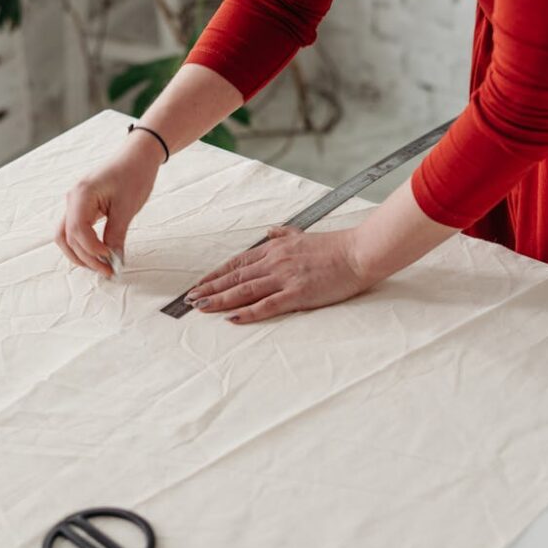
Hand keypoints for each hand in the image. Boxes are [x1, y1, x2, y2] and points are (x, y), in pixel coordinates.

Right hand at [55, 141, 160, 276]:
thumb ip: (116, 234)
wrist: (137, 155)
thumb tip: (114, 260)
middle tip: (108, 271)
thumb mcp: (127, 207)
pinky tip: (99, 254)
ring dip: (81, 254)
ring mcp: (75, 203)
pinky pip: (75, 230)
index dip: (92, 250)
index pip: (77, 231)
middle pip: (68, 237)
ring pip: (67, 236)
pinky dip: (84, 245)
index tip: (110, 261)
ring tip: (102, 266)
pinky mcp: (82, 207)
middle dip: (86, 258)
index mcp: (81, 195)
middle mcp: (72, 199)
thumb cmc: (133, 174)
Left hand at [184, 225, 368, 323]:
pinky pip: (267, 305)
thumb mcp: (303, 234)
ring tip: (201, 307)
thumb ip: (284, 234)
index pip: (238, 263)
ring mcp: (285, 277)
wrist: (358, 253)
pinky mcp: (297, 293)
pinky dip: (247, 311)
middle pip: (235, 277)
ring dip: (220, 299)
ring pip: (244, 290)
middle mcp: (275, 261)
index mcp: (275, 248)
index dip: (216, 274)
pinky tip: (232, 317)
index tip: (200, 283)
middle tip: (189, 299)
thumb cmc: (334, 247)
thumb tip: (269, 230)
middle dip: (210, 288)